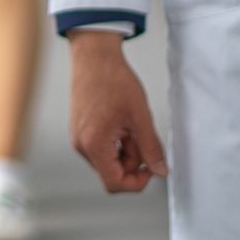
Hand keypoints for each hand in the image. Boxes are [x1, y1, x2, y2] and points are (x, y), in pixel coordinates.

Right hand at [68, 31, 167, 193]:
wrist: (94, 56)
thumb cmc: (113, 80)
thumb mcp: (140, 115)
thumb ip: (151, 147)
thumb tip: (160, 170)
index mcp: (94, 144)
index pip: (115, 183)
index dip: (137, 182)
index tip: (151, 168)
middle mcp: (82, 145)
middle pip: (111, 172)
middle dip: (132, 161)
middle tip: (144, 136)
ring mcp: (78, 138)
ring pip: (107, 160)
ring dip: (125, 150)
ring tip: (131, 123)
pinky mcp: (80, 130)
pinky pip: (100, 147)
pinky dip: (115, 141)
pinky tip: (121, 121)